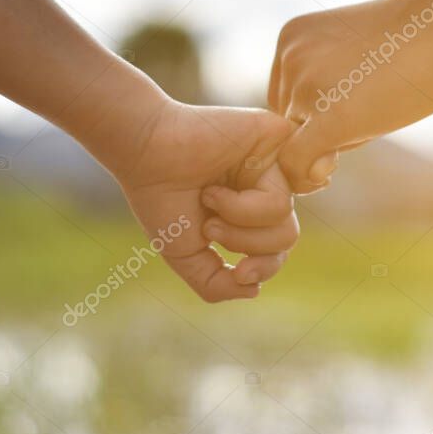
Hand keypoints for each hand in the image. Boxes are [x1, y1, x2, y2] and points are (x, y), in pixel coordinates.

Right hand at [107, 97, 297, 301]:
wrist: (145, 154)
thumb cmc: (161, 199)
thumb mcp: (186, 254)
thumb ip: (216, 283)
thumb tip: (254, 290)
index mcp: (249, 210)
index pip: (277, 249)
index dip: (264, 268)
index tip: (238, 272)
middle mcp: (263, 186)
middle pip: (287, 236)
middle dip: (248, 244)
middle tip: (211, 228)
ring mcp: (271, 163)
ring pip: (285, 217)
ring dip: (240, 222)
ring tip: (209, 201)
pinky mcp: (277, 144)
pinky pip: (283, 194)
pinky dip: (245, 206)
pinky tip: (215, 189)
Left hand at [269, 0, 432, 192]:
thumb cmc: (421, 35)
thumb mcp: (356, 51)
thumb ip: (327, 86)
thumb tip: (314, 149)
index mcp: (292, 39)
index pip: (284, 99)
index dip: (313, 116)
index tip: (352, 111)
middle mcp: (290, 59)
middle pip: (289, 122)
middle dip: (322, 131)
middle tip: (374, 109)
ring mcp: (306, 87)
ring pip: (297, 144)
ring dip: (334, 144)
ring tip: (379, 113)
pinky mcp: (330, 118)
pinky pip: (296, 164)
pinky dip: (306, 178)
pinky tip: (333, 171)